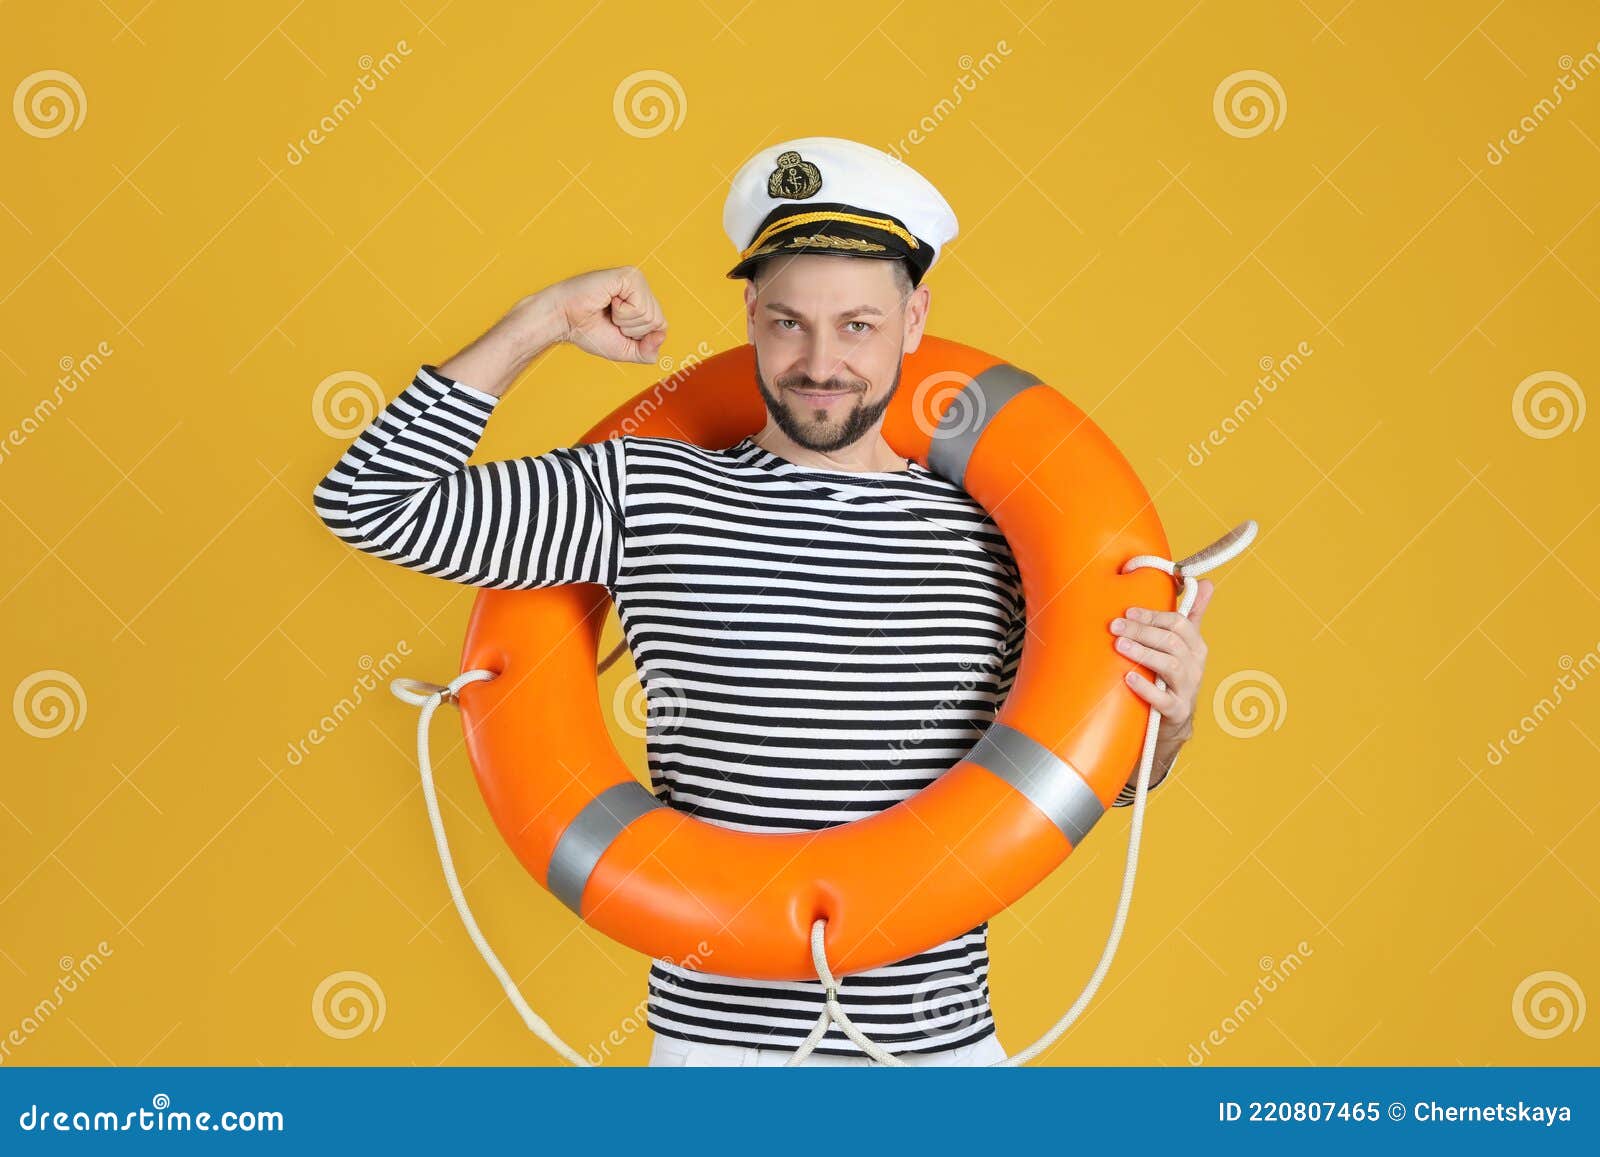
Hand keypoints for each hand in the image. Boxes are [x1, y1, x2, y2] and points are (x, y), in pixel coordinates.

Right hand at [546, 265, 668, 364]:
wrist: (565, 321)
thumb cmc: (590, 331)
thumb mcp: (626, 351)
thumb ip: (648, 351)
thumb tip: (661, 335)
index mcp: (643, 302)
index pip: (660, 328)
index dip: (639, 338)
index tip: (617, 328)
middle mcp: (642, 289)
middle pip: (657, 322)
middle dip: (632, 330)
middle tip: (610, 319)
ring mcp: (637, 281)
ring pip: (650, 316)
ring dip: (625, 321)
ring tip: (608, 310)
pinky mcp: (629, 276)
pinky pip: (640, 308)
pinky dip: (622, 313)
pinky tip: (609, 301)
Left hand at [1110, 579, 1214, 751]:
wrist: (1173, 720)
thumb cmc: (1174, 676)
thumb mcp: (1184, 646)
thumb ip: (1192, 614)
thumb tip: (1206, 582)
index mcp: (1196, 646)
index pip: (1179, 623)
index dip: (1153, 616)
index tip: (1128, 612)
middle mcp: (1195, 666)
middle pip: (1172, 642)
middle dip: (1142, 631)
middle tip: (1115, 626)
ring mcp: (1187, 690)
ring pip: (1169, 666)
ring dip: (1143, 653)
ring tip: (1120, 646)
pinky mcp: (1176, 712)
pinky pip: (1163, 700)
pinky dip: (1145, 688)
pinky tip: (1128, 678)